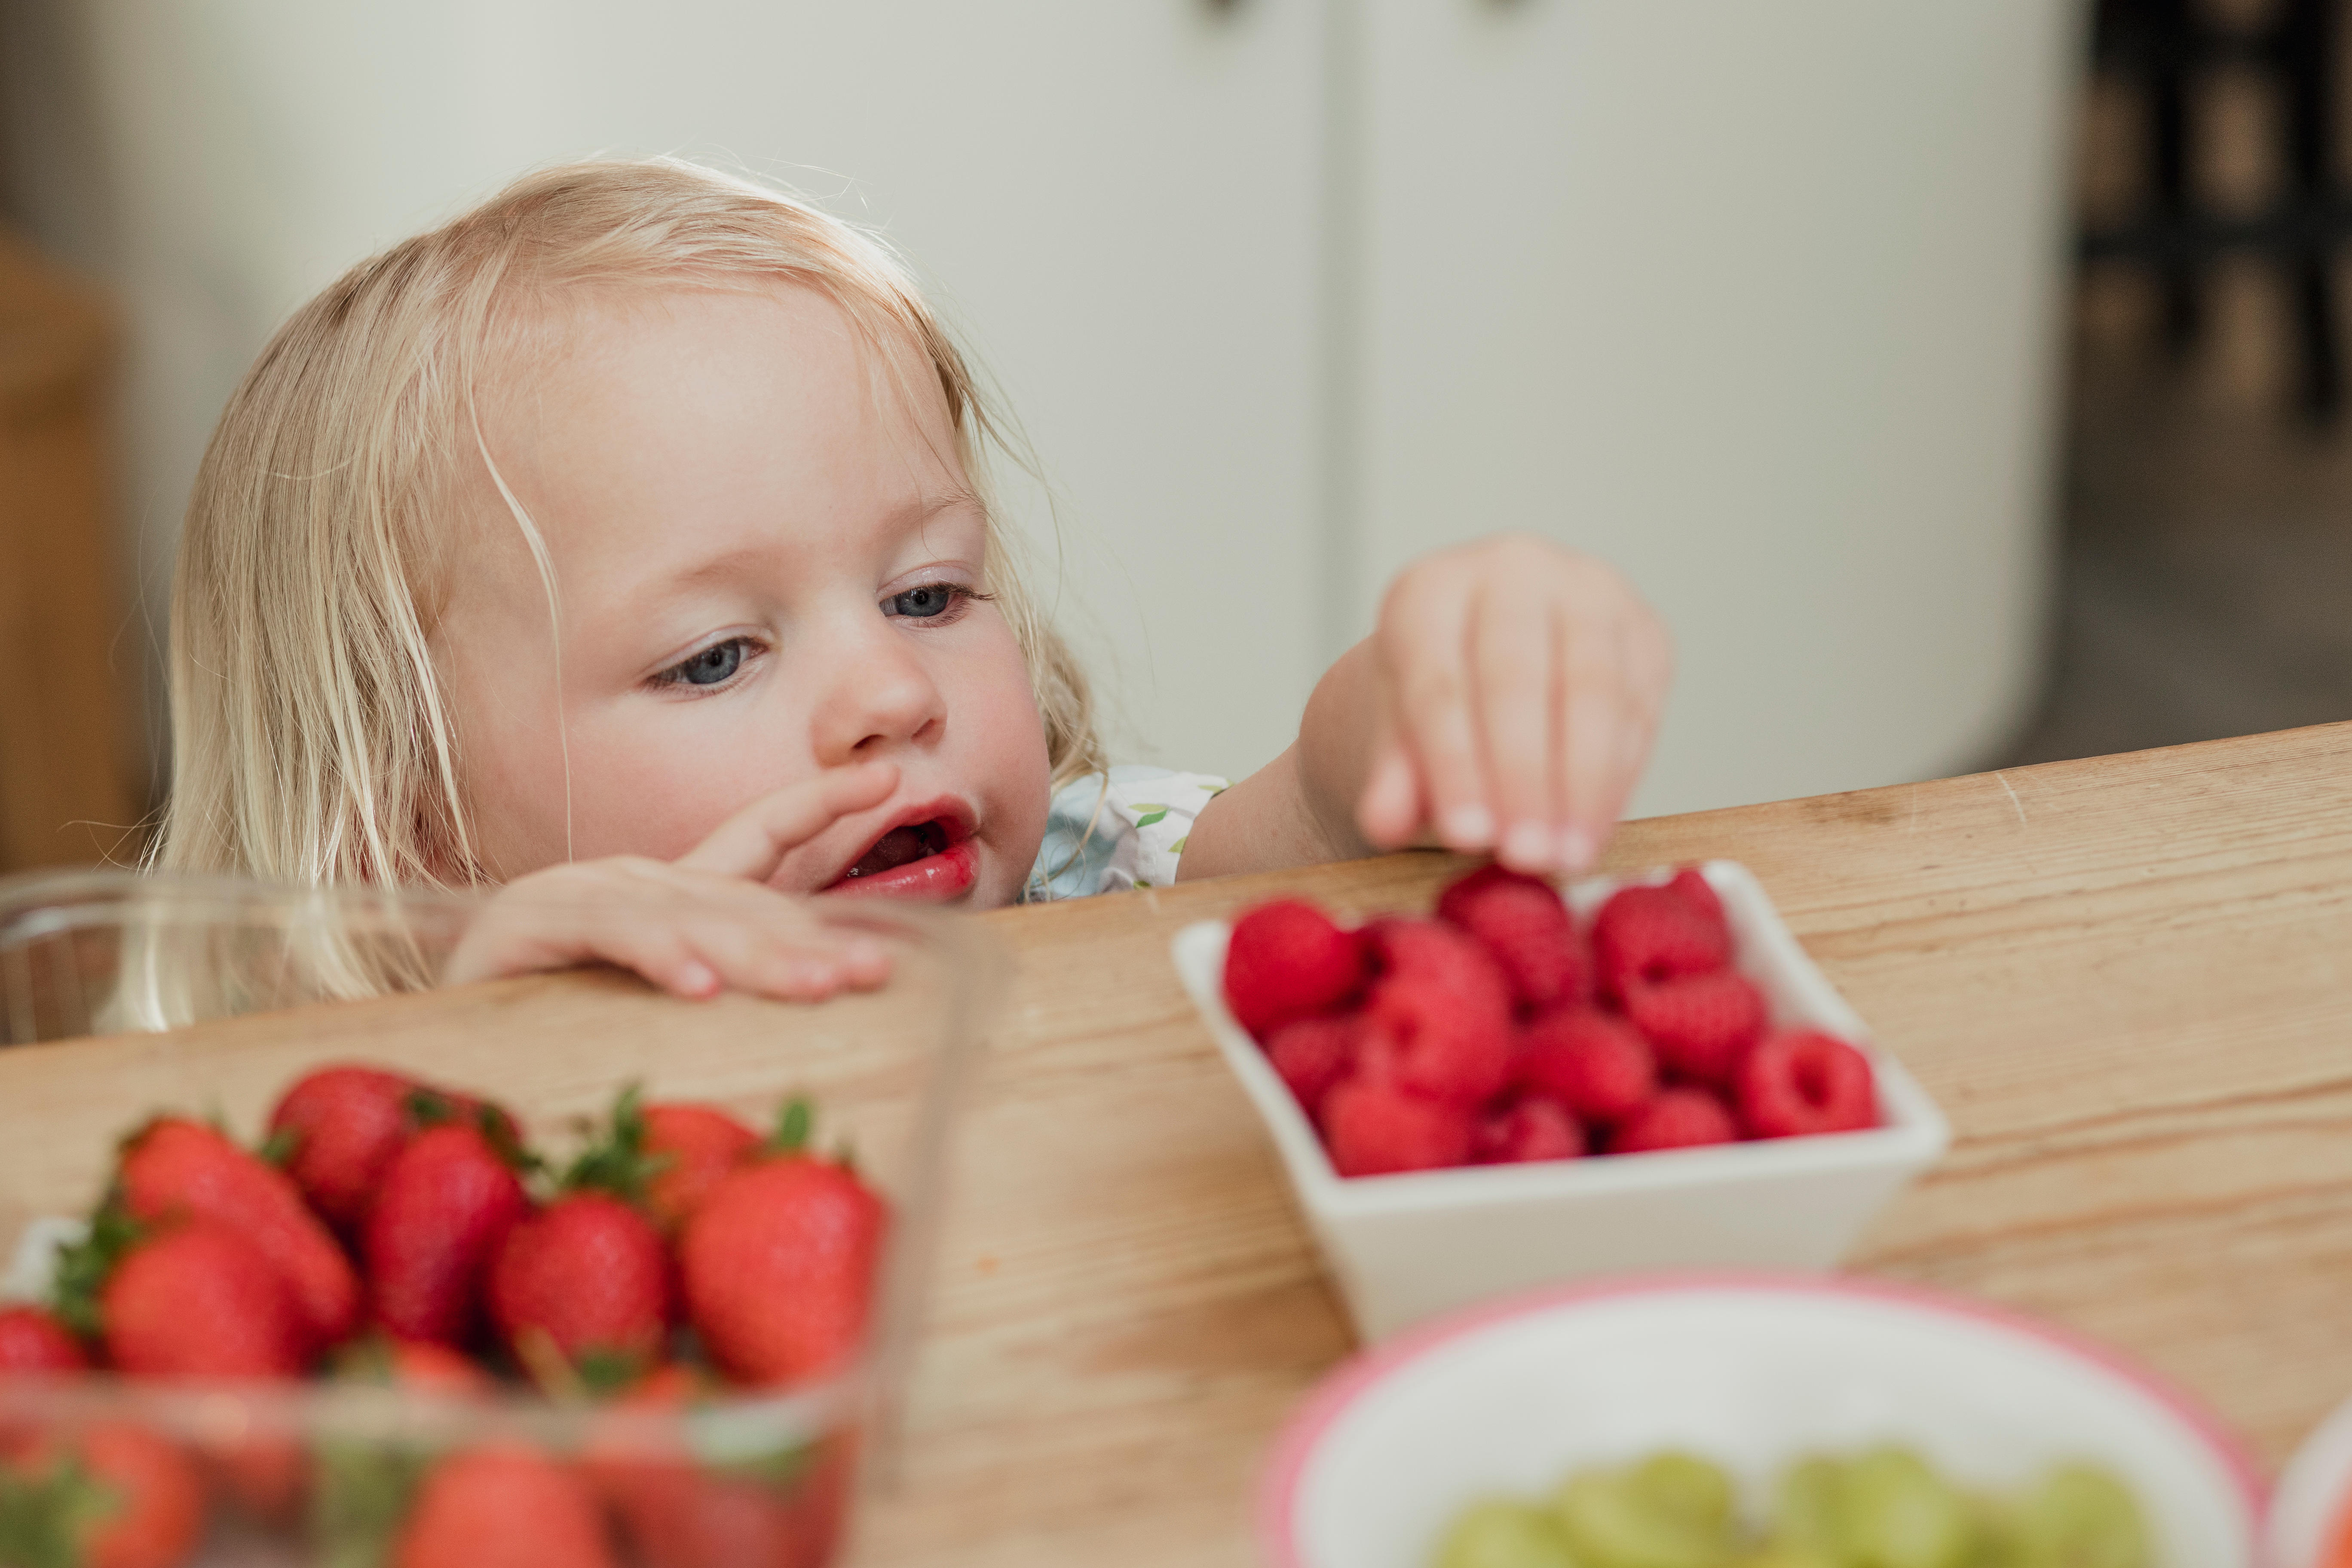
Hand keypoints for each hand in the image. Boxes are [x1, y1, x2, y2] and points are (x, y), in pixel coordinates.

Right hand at [443, 762, 899, 1000]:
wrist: (441, 1028)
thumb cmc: (558, 1011)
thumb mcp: (665, 988)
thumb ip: (732, 974)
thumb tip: (831, 981)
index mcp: (677, 890)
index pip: (761, 833)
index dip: (819, 801)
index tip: (886, 777)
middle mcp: (638, 880)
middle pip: (742, 904)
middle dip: (814, 938)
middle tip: (875, 968)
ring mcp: (583, 895)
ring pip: (688, 921)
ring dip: (755, 955)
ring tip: (814, 986)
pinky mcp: (531, 925)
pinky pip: (610, 938)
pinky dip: (657, 958)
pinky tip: (697, 987)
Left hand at [1354, 536, 1671, 874]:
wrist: (1491, 668)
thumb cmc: (1436, 711)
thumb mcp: (1399, 741)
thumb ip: (1392, 778)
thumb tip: (1385, 822)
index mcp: (1429, 590)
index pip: (1440, 682)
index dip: (1454, 764)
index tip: (1464, 836)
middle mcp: (1510, 569)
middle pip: (1518, 677)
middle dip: (1524, 778)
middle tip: (1525, 856)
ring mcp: (1587, 590)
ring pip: (1593, 689)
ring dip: (1583, 784)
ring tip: (1566, 857)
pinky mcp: (1643, 629)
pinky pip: (1640, 705)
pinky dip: (1620, 775)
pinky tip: (1597, 829)